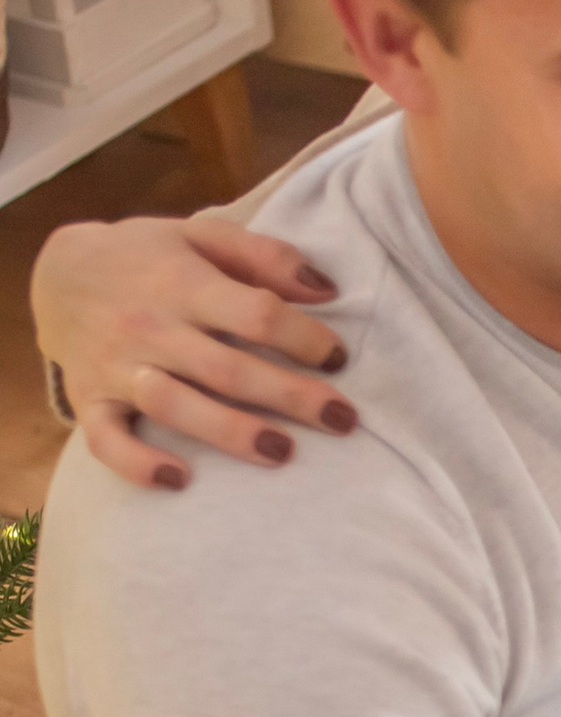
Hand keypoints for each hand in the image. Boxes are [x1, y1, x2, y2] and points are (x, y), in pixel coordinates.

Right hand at [33, 212, 356, 489]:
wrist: (59, 272)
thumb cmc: (149, 258)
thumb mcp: (201, 236)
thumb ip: (264, 256)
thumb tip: (328, 288)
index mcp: (182, 282)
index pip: (254, 314)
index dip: (303, 338)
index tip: (338, 358)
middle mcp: (149, 327)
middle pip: (227, 369)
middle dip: (290, 397)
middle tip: (344, 419)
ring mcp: (117, 368)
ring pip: (176, 406)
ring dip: (230, 433)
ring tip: (283, 452)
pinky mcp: (91, 401)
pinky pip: (108, 441)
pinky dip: (138, 464)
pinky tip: (179, 479)